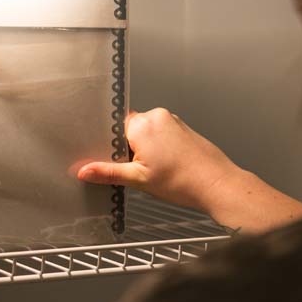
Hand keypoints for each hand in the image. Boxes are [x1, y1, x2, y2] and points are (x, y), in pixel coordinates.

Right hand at [78, 108, 301, 231]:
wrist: (218, 185)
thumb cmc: (183, 181)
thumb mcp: (138, 179)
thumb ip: (108, 173)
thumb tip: (83, 171)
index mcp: (142, 124)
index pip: (113, 126)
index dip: (109, 143)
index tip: (107, 157)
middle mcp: (157, 116)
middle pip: (128, 129)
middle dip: (126, 149)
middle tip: (132, 170)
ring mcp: (172, 121)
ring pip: (144, 132)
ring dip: (142, 150)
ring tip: (151, 170)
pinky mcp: (182, 128)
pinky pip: (159, 134)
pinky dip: (156, 148)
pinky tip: (162, 167)